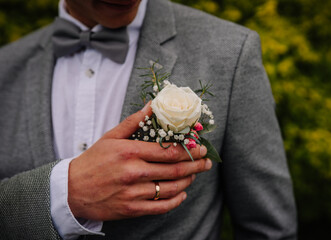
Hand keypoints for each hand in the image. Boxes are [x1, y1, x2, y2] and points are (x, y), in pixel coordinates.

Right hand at [68, 102, 210, 220]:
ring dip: (188, 181)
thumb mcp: (111, 137)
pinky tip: (182, 193)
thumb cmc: (93, 160)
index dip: (189, 150)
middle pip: (175, 170)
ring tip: (195, 175)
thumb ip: (134, 122)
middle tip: (206, 162)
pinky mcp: (132, 209)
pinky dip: (176, 201)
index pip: (168, 151)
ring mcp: (133, 193)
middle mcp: (134, 173)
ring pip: (171, 188)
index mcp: (130, 152)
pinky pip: (161, 207)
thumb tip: (153, 105)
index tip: (201, 148)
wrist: (72, 190)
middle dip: (195, 165)